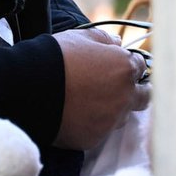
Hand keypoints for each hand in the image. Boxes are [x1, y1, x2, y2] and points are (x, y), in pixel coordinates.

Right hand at [52, 28, 150, 150]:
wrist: (32, 87)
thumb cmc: (58, 56)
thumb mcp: (82, 37)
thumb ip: (105, 40)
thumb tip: (117, 43)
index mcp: (124, 68)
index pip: (141, 66)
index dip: (130, 65)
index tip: (120, 67)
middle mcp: (125, 97)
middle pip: (144, 97)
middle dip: (136, 91)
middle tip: (119, 89)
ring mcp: (111, 120)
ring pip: (122, 116)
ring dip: (114, 109)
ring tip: (91, 102)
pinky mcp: (95, 138)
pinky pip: (100, 131)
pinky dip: (93, 123)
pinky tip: (77, 115)